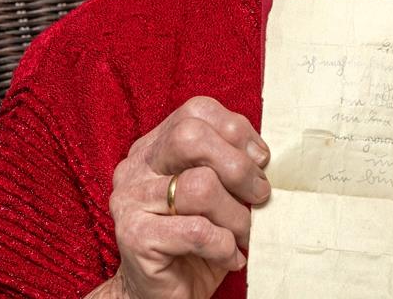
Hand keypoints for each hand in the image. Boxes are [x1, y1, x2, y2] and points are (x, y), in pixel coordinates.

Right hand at [104, 96, 271, 298]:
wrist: (162, 295)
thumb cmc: (198, 240)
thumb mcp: (218, 192)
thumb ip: (230, 164)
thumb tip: (264, 155)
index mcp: (154, 147)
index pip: (196, 111)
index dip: (236, 129)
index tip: (261, 159)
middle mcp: (135, 167)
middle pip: (190, 137)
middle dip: (238, 166)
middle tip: (260, 195)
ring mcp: (129, 201)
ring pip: (200, 187)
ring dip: (237, 216)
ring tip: (244, 235)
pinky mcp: (134, 237)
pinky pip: (197, 230)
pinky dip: (225, 245)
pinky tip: (230, 256)